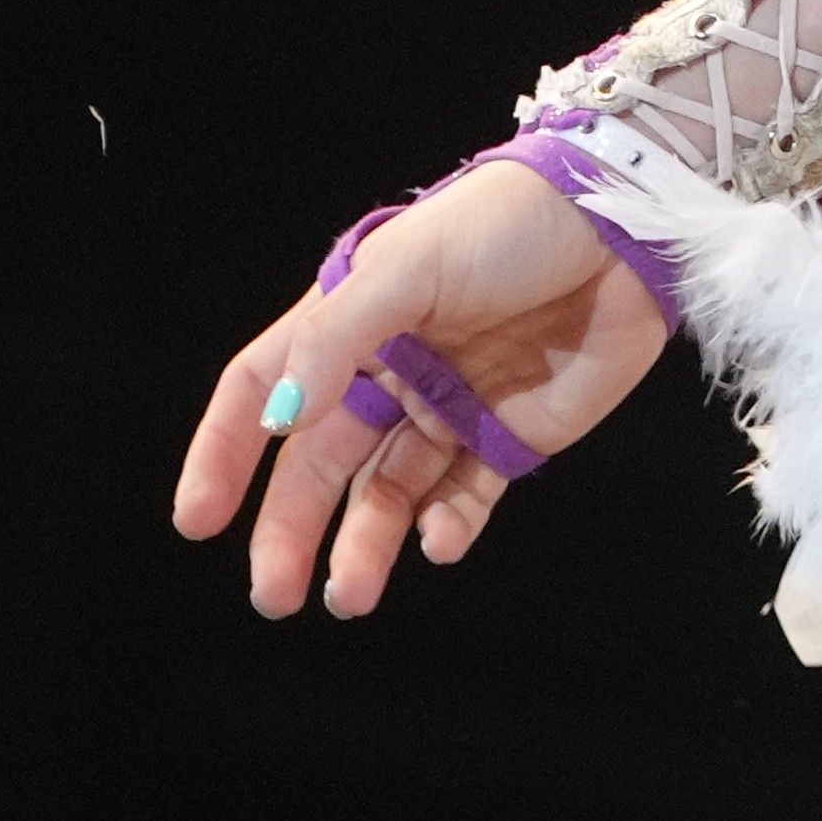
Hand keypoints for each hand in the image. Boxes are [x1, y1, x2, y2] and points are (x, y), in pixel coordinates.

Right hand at [167, 157, 676, 620]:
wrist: (623, 226)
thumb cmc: (506, 225)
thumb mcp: (405, 267)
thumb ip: (335, 341)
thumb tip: (277, 420)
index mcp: (348, 324)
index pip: (260, 392)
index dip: (225, 454)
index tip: (198, 522)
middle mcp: (389, 373)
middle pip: (319, 464)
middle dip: (291, 531)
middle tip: (274, 595)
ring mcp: (449, 407)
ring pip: (387, 493)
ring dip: (364, 546)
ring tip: (350, 595)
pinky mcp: (511, 435)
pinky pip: (462, 497)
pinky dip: (444, 527)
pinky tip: (437, 543)